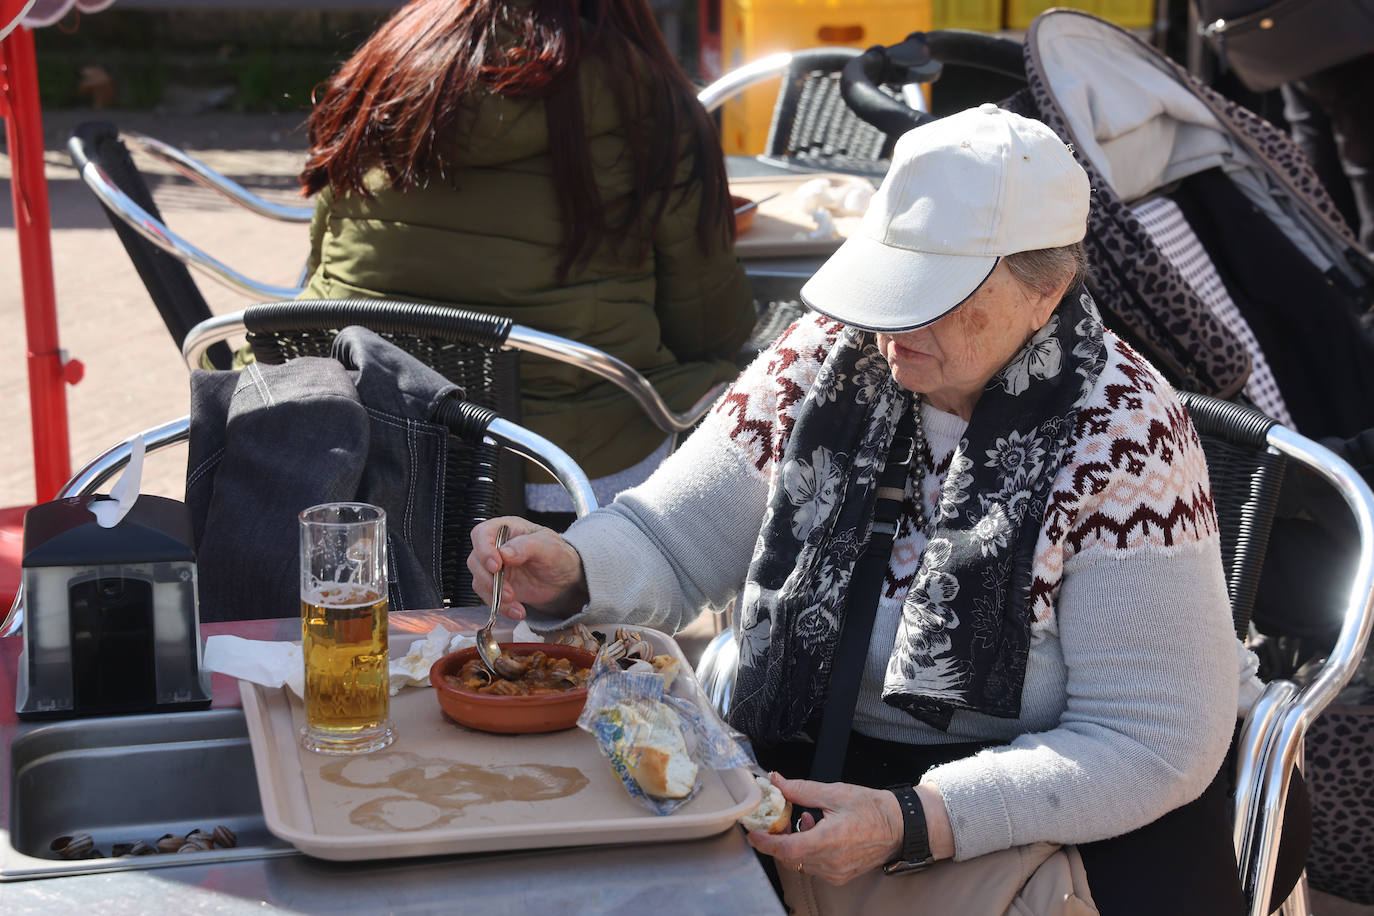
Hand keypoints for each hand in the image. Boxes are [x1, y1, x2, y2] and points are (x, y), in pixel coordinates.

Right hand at [466, 516, 588, 619]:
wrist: (563, 579)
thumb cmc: (557, 555)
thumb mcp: (548, 546)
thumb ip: (526, 546)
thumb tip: (504, 553)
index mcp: (506, 529)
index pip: (482, 533)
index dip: (484, 549)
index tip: (496, 565)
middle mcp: (495, 547)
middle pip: (475, 560)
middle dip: (489, 579)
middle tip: (508, 592)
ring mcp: (494, 567)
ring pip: (479, 581)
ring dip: (495, 596)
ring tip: (515, 603)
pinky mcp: (496, 586)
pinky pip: (489, 597)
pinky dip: (501, 607)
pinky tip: (518, 611)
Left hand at [746, 773, 902, 884]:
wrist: (900, 826)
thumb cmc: (873, 809)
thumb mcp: (835, 792)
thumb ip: (801, 789)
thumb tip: (776, 781)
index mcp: (830, 840)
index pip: (787, 849)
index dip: (766, 843)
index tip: (754, 834)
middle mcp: (832, 862)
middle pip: (790, 857)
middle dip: (778, 839)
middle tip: (778, 819)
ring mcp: (836, 872)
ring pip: (800, 863)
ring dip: (794, 843)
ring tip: (806, 821)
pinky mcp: (840, 876)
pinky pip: (813, 867)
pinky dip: (807, 851)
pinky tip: (816, 832)